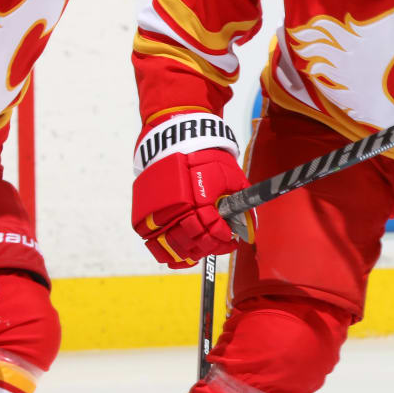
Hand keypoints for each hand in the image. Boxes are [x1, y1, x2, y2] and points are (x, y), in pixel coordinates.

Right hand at [131, 113, 245, 267]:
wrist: (174, 139)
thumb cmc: (205, 156)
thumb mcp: (230, 175)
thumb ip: (239, 201)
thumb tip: (249, 225)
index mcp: (200, 200)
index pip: (214, 232)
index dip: (224, 239)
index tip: (231, 239)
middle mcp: (178, 209)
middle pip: (195, 242)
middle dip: (209, 246)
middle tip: (218, 243)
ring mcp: (158, 212)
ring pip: (172, 246)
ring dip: (187, 253)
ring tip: (198, 251)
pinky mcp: (144, 213)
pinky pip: (152, 242)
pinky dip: (165, 251)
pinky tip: (178, 252)